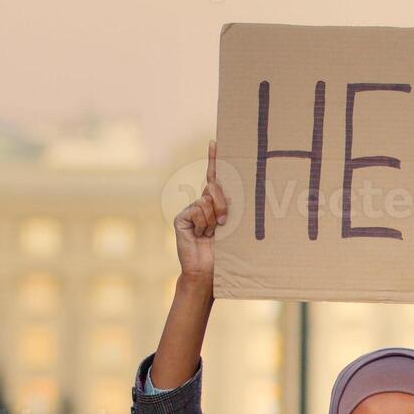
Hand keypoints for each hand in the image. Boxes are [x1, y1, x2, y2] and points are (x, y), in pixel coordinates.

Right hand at [174, 140, 226, 281]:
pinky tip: (200, 235)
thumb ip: (225, 205)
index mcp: (215, 204)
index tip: (215, 142)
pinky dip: (203, 223)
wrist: (207, 271)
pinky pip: (197, 210)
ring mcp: (190, 210)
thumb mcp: (231, 225)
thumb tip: (214, 186)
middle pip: (213, 187)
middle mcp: (201, 204)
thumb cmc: (224, 251)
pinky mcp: (182, 217)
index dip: (214, 159)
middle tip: (224, 223)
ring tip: (211, 234)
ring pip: (206, 200)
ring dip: (214, 218)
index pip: (214, 178)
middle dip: (222, 204)